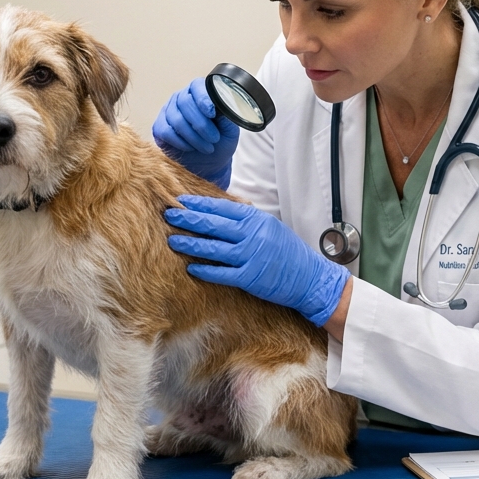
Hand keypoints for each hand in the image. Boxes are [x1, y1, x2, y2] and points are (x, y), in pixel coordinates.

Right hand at [152, 80, 238, 188]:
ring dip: (194, 137)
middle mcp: (181, 97)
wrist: (210, 162)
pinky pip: (166, 131)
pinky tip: (190, 148)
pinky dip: (180, 142)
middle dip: (201, 124)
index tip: (212, 113)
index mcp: (200, 92)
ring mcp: (168, 111)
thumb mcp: (230, 129)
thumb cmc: (221, 141)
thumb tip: (224, 106)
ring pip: (176, 119)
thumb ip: (227, 116)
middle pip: (185, 103)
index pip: (197, 86)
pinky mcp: (159, 127)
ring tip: (207, 147)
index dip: (203, 99)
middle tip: (214, 139)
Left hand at [164, 195, 348, 326]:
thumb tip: (220, 211)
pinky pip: (221, 273)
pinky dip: (205, 271)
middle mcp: (252, 235)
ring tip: (172, 240)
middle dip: (188, 219)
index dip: (199, 204)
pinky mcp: (250, 278)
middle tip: (169, 215)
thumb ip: (246, 219)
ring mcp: (250, 256)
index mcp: (256, 219)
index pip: (222, 207)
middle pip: (213, 224)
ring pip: (212, 248)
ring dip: (190, 243)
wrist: (310, 278)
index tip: (181, 200)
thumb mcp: (269, 227)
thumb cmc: (288, 252)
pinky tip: (190, 269)